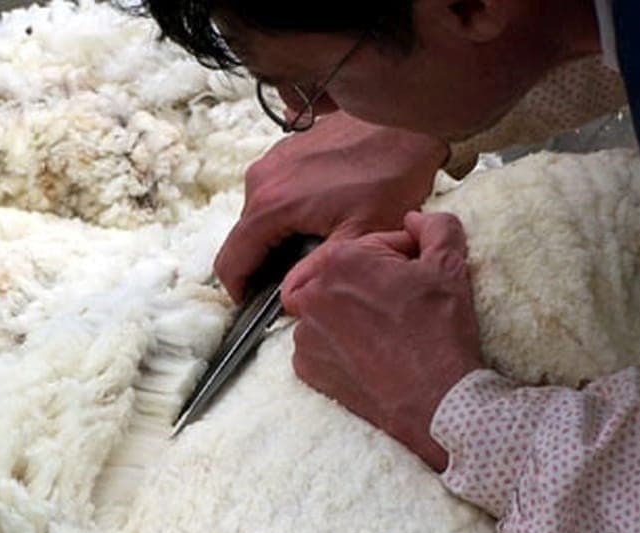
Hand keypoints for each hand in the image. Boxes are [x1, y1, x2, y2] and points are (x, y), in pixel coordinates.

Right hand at [216, 112, 448, 301]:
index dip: (240, 289)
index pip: (231, 260)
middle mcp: (261, 178)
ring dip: (278, 237)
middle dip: (262, 264)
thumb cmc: (390, 174)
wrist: (408, 121)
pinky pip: (273, 190)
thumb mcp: (359, 235)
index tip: (255, 304)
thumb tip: (289, 297)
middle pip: (244, 238)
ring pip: (259, 215)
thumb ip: (316, 271)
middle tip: (300, 277)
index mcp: (271, 204)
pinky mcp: (287, 148)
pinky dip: (288, 211)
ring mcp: (273, 159)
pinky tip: (323, 215)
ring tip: (318, 244)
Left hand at [280, 212, 482, 471]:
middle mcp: (312, 293)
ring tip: (385, 331)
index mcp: (341, 259)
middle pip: (344, 274)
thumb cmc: (439, 332)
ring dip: (350, 312)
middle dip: (370, 282)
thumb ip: (435, 227)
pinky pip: (318, 343)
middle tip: (401, 305)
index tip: (417, 279)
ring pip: (327, 308)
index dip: (402, 260)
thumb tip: (415, 218)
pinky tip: (368, 353)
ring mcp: (305, 332)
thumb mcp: (450, 267)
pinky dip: (338, 345)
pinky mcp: (305, 366)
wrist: (434, 399)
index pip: (374, 245)